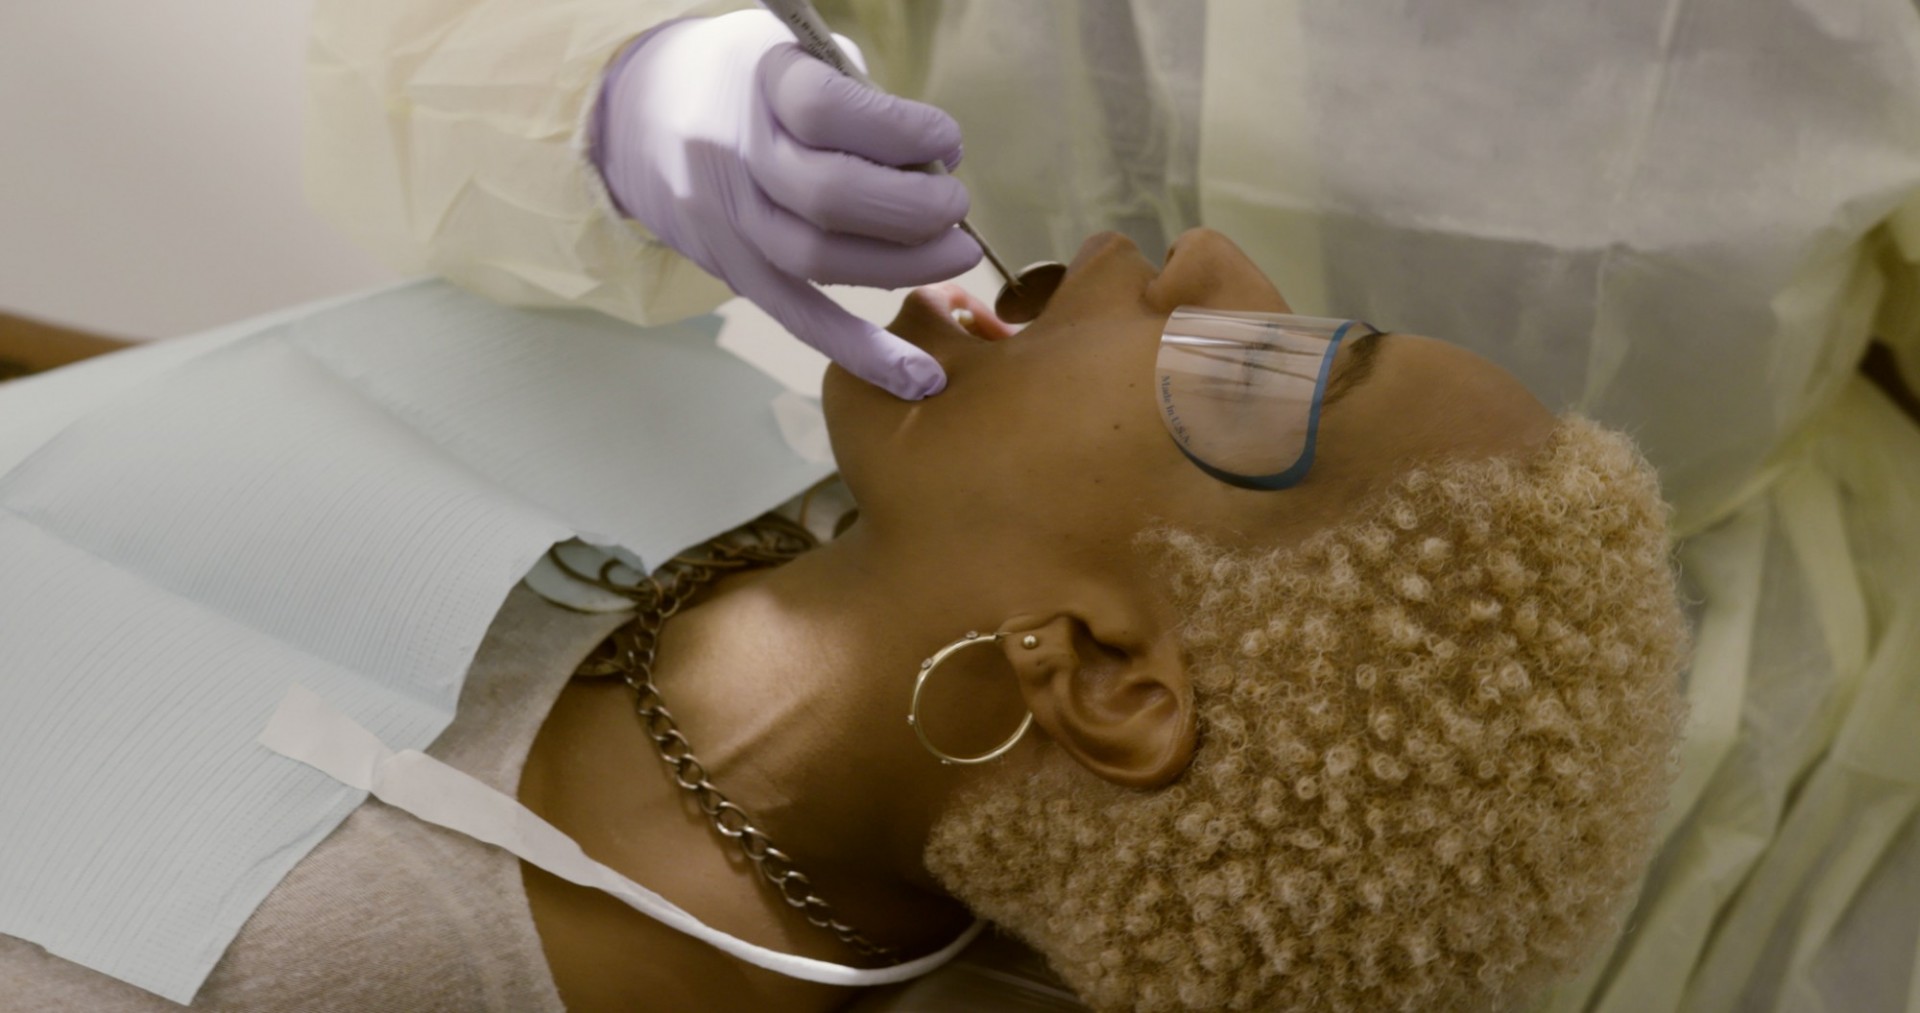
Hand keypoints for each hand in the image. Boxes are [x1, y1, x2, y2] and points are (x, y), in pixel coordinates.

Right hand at [594, 11, 980, 398]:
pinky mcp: (731, 271)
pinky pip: (798, 319)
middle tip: (955, 207)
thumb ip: (859, 95)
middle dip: (913, 208)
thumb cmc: (743, 77)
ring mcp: (726, 220)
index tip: (946, 142)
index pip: (828, 109)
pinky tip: (919, 377)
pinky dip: (863, 353)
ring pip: (816, 261)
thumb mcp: (793, 50)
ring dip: (904, 267)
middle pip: (828, 195)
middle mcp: (730, 153)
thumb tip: (930, 163)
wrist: (635, 115)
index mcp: (755, 83)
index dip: (902, 130)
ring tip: (954, 255)